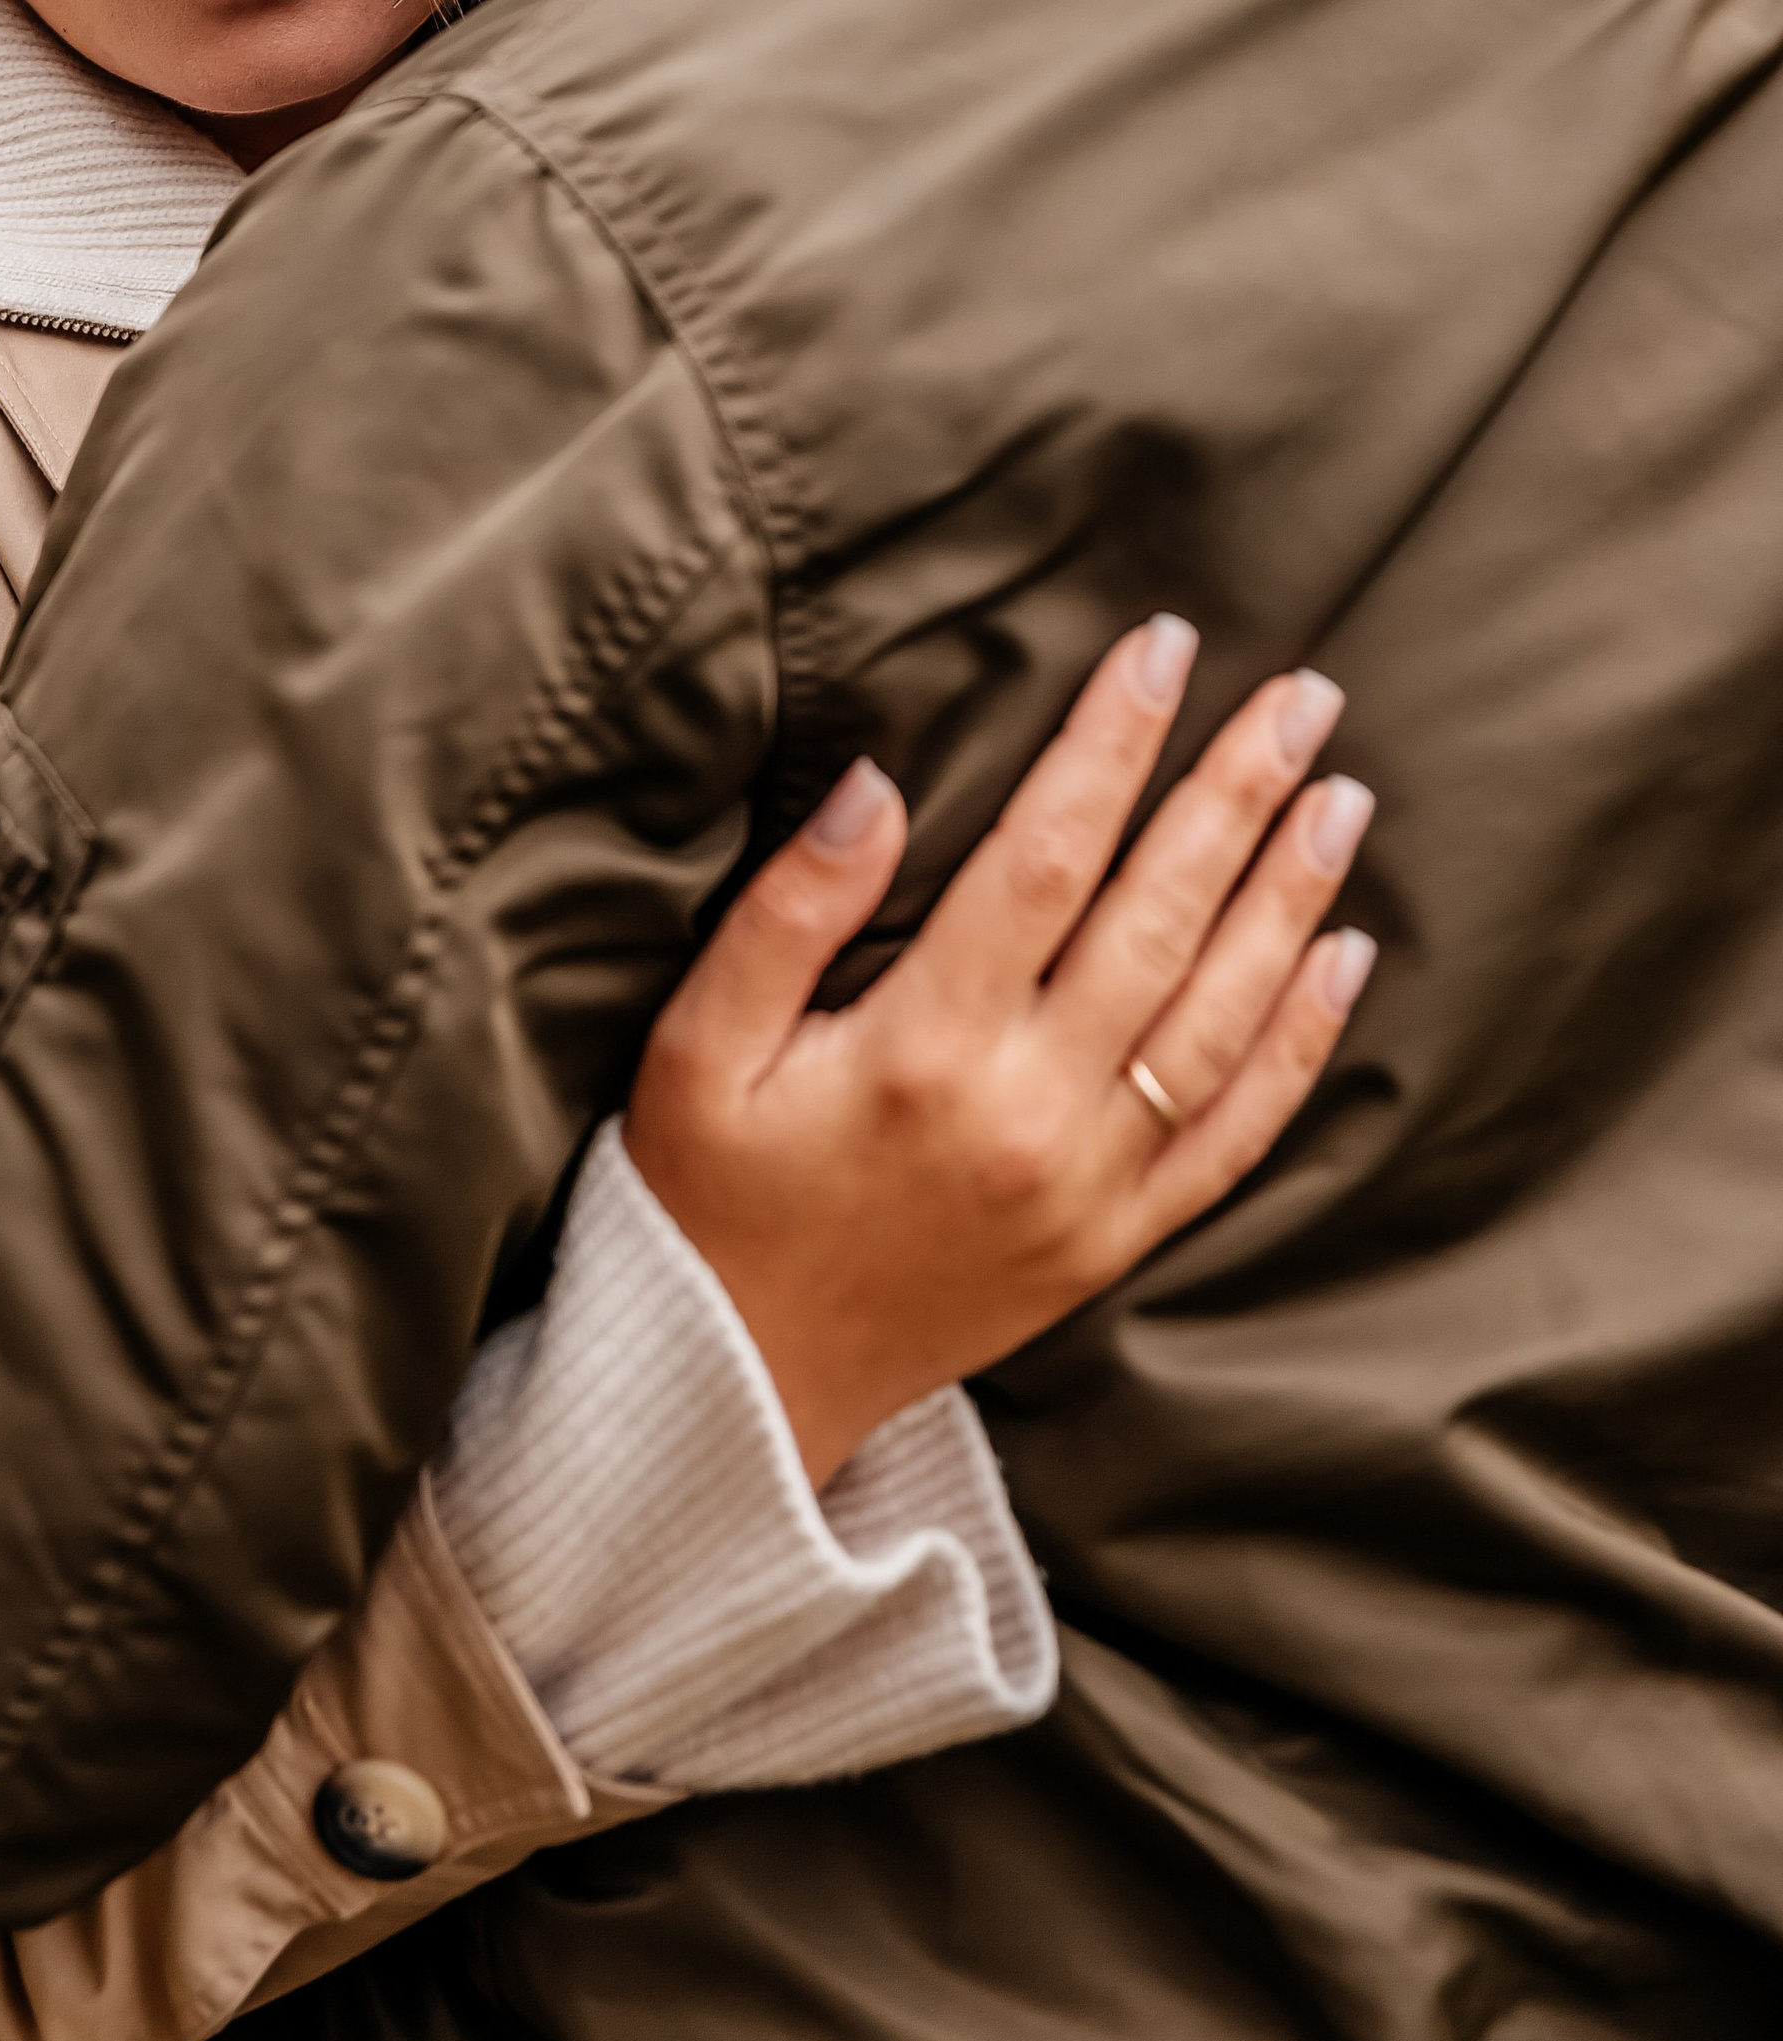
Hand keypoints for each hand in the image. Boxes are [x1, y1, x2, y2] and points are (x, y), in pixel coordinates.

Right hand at [624, 619, 1373, 1482]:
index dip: (1111, 744)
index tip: (1163, 650)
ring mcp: (1085, 1187)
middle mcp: (1026, 1114)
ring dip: (1290, 900)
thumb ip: (786, 910)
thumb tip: (878, 782)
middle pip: (1159, 918)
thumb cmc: (705, 1195)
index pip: (1046, 856)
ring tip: (1341, 796)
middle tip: (1304, 694)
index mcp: (922, 1047)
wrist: (736, 1391)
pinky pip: (1233, 1135)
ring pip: (1219, 1017)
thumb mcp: (698, 1045)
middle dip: (1236, 794)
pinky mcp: (1111, 1244)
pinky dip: (1298, 1046)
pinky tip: (1341, 962)